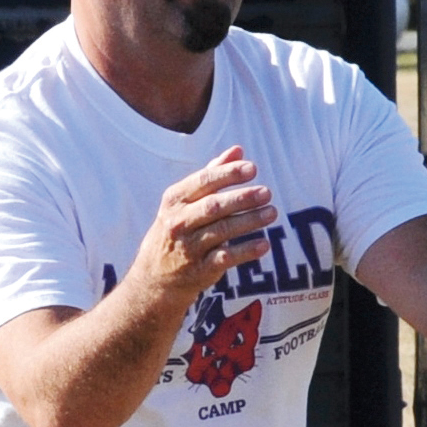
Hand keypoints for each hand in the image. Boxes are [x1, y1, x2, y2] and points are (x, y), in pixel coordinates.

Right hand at [131, 149, 277, 304]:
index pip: (203, 181)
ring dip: (250, 221)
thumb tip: (238, 150)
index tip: (252, 168)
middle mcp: (179, 222)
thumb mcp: (185, 201)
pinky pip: (227, 257)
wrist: (155, 276)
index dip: (228, 174)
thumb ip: (212, 174)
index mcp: (175, 200)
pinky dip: (247, 251)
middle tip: (267, 192)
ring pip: (223, 231)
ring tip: (272, 212)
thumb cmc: (178, 228)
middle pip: (214, 206)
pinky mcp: (200, 269)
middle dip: (242, 198)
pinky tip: (264, 244)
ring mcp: (189, 247)